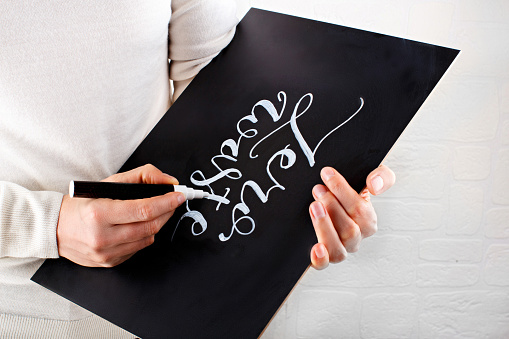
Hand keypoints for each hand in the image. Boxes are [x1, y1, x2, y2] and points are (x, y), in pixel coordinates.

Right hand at [56, 164, 184, 266]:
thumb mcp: (110, 182)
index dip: (166, 202)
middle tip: (173, 202)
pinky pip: (138, 249)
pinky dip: (144, 236)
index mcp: (100, 214)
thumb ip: (142, 176)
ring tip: (158, 212)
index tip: (179, 196)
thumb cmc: (84, 203)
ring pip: (147, 239)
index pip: (144, 210)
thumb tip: (169, 181)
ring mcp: (106, 253)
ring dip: (158, 224)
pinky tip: (140, 226)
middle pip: (150, 226)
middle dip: (167, 212)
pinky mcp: (109, 263)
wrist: (56, 227)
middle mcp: (102, 237)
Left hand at [309, 165, 394, 269]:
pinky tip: (316, 248)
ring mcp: (340, 248)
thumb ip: (381, 176)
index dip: (342, 191)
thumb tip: (374, 186)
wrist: (328, 201)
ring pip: (338, 249)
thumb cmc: (350, 192)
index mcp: (368, 221)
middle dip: (331, 206)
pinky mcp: (323, 255)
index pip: (360, 209)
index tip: (327, 174)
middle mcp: (356, 238)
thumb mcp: (369, 178)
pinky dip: (321, 259)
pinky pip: (323, 264)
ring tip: (314, 207)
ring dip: (325, 227)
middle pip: (349, 230)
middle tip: (318, 189)